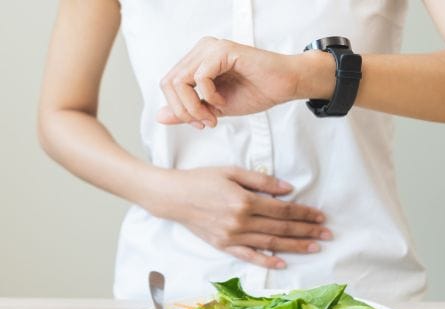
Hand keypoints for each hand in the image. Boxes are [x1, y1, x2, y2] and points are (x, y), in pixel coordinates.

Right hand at [145, 167, 331, 268]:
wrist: (173, 196)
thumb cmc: (202, 179)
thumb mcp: (232, 172)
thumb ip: (261, 181)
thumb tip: (288, 190)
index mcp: (245, 201)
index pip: (283, 210)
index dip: (304, 213)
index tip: (320, 216)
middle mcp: (240, 222)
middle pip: (281, 228)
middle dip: (307, 231)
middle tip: (327, 234)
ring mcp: (232, 237)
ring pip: (270, 244)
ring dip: (294, 246)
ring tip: (314, 248)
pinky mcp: (223, 246)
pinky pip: (248, 256)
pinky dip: (266, 261)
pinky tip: (282, 263)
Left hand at [156, 37, 311, 128]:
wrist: (285, 85)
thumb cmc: (256, 91)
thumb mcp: (214, 108)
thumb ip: (188, 111)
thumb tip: (159, 117)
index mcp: (196, 61)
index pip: (167, 84)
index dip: (178, 109)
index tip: (201, 123)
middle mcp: (200, 50)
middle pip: (168, 82)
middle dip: (184, 110)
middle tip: (206, 122)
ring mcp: (210, 48)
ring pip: (180, 80)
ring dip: (194, 106)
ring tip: (214, 116)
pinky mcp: (223, 51)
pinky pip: (200, 77)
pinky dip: (209, 96)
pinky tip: (223, 102)